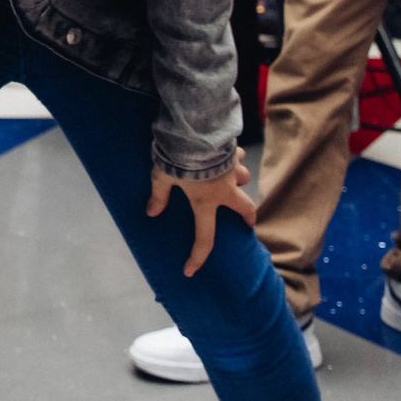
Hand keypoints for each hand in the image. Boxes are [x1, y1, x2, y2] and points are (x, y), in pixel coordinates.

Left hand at [147, 160, 257, 275]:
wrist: (196, 130)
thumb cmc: (178, 158)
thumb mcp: (162, 177)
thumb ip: (159, 195)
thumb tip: (151, 212)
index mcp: (206, 202)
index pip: (204, 237)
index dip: (198, 257)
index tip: (191, 270)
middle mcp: (225, 189)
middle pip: (246, 209)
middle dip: (249, 217)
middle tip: (247, 222)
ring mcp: (234, 170)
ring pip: (245, 179)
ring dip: (239, 180)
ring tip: (228, 176)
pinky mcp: (235, 151)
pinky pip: (238, 156)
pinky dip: (234, 157)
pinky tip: (226, 152)